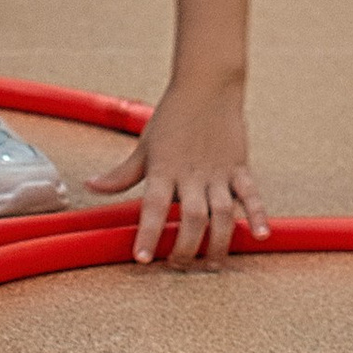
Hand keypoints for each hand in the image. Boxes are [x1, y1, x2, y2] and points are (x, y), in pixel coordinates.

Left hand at [87, 79, 266, 268]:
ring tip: (212, 264)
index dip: (148, 234)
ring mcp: (218, 172)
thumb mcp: (144, 146)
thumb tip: (91, 186)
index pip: (152, 207)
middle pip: (192, 218)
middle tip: (179, 267)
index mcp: (164, 169)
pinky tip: (260, 235)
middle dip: (186, 247)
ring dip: (218, 242)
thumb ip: (121, 174)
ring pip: (221, 213)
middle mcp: (191, 174)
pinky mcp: (239, 168)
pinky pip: (251, 194)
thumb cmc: (172, 117)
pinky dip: (258, 214)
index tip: (143, 258)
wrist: (207, 85)